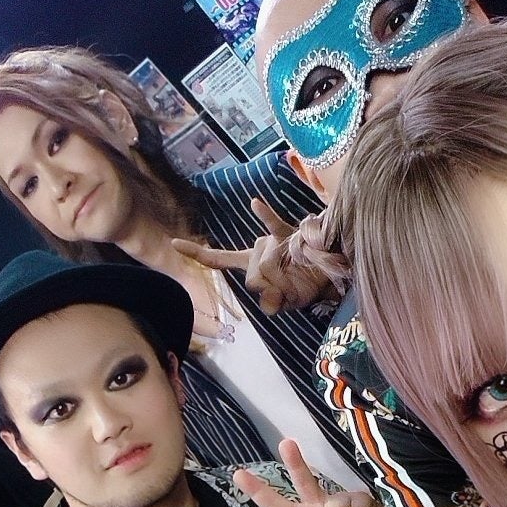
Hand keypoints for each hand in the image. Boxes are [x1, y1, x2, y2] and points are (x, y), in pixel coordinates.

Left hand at [172, 199, 331, 314]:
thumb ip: (273, 303)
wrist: (333, 274)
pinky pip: (275, 227)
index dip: (198, 254)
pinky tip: (255, 203)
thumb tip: (269, 298)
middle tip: (292, 289)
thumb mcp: (287, 301)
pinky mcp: (290, 235)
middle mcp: (259, 249)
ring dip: (284, 281)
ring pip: (265, 267)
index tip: (174, 244)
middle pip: (252, 278)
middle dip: (271, 289)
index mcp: (253, 263)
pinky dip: (265, 216)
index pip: (220, 259)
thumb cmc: (306, 284)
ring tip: (301, 277)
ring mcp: (273, 242)